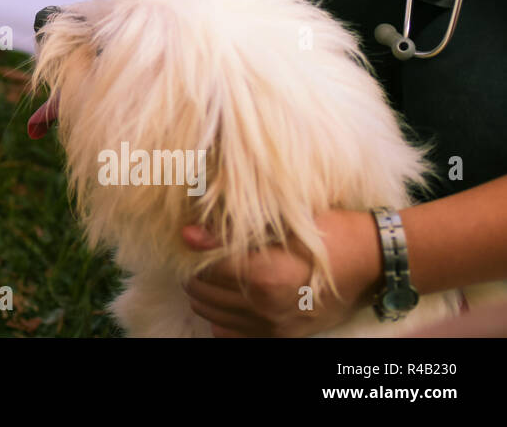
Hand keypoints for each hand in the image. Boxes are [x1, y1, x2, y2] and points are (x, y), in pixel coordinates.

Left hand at [180, 209, 382, 336]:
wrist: (376, 262)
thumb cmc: (332, 233)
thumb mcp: (283, 224)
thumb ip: (229, 235)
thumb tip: (187, 235)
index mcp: (264, 276)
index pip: (204, 269)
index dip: (196, 252)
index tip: (196, 239)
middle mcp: (266, 308)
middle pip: (204, 293)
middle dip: (197, 273)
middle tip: (203, 255)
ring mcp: (275, 328)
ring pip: (213, 315)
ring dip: (206, 295)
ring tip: (214, 275)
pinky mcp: (285, 338)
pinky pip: (233, 335)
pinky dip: (223, 318)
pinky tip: (231, 300)